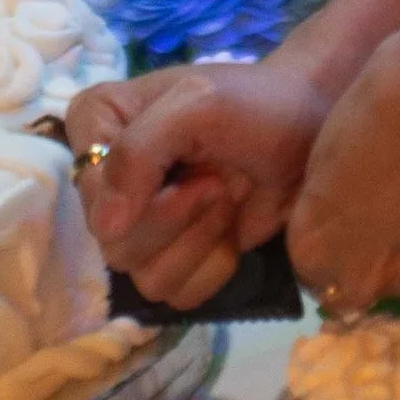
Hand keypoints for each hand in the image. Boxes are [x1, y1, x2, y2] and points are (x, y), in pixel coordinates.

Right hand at [64, 60, 325, 307]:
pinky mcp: (175, 260)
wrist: (311, 134)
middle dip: (177, 219)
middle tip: (217, 182)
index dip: (135, 197)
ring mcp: (140, 225)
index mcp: (97, 123)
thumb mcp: (197, 104)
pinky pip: (176, 295)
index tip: (189, 175)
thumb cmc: (257, 105)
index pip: (88, 188)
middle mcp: (108, 178)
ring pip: (145, 276)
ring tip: (227, 198)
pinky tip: (233, 231)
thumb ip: (139, 153)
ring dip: (198, 242)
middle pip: (115, 243)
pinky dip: (213, 267)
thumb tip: (104, 230)